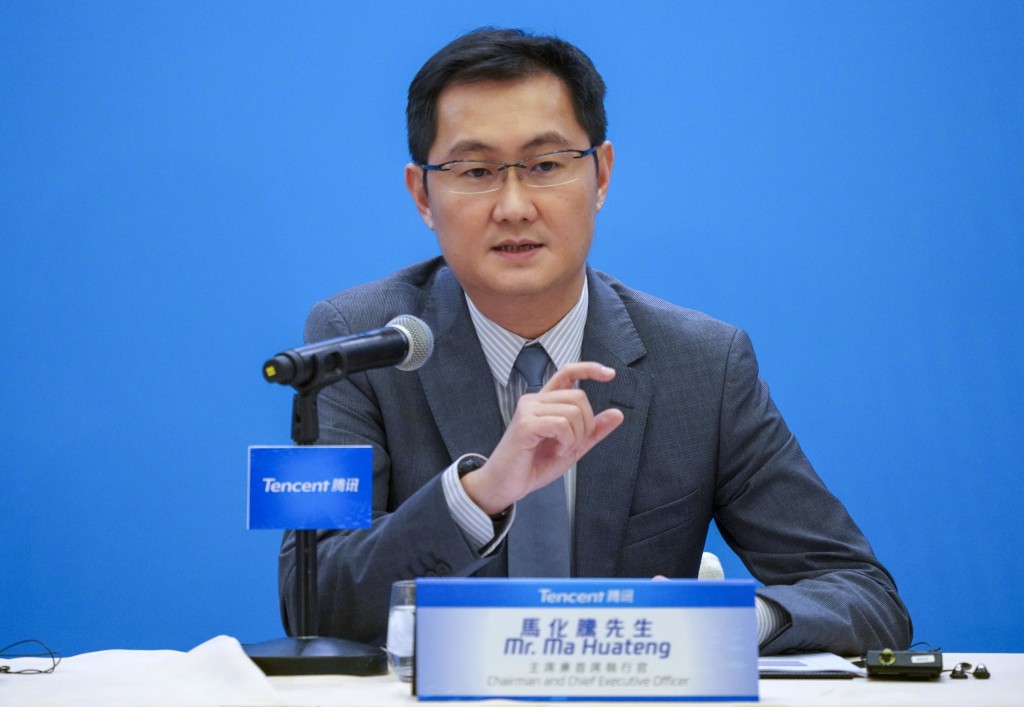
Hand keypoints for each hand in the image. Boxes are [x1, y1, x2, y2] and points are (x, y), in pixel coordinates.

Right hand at [461, 361, 624, 514]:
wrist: (506, 485)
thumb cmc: (533, 465)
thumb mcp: (572, 447)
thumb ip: (593, 431)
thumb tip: (618, 414)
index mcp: (545, 402)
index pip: (568, 372)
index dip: (590, 368)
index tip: (611, 375)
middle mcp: (535, 400)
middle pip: (579, 396)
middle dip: (586, 424)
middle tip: (573, 445)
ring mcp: (528, 410)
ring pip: (573, 411)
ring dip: (576, 437)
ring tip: (562, 450)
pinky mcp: (525, 424)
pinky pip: (561, 424)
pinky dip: (567, 441)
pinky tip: (557, 451)